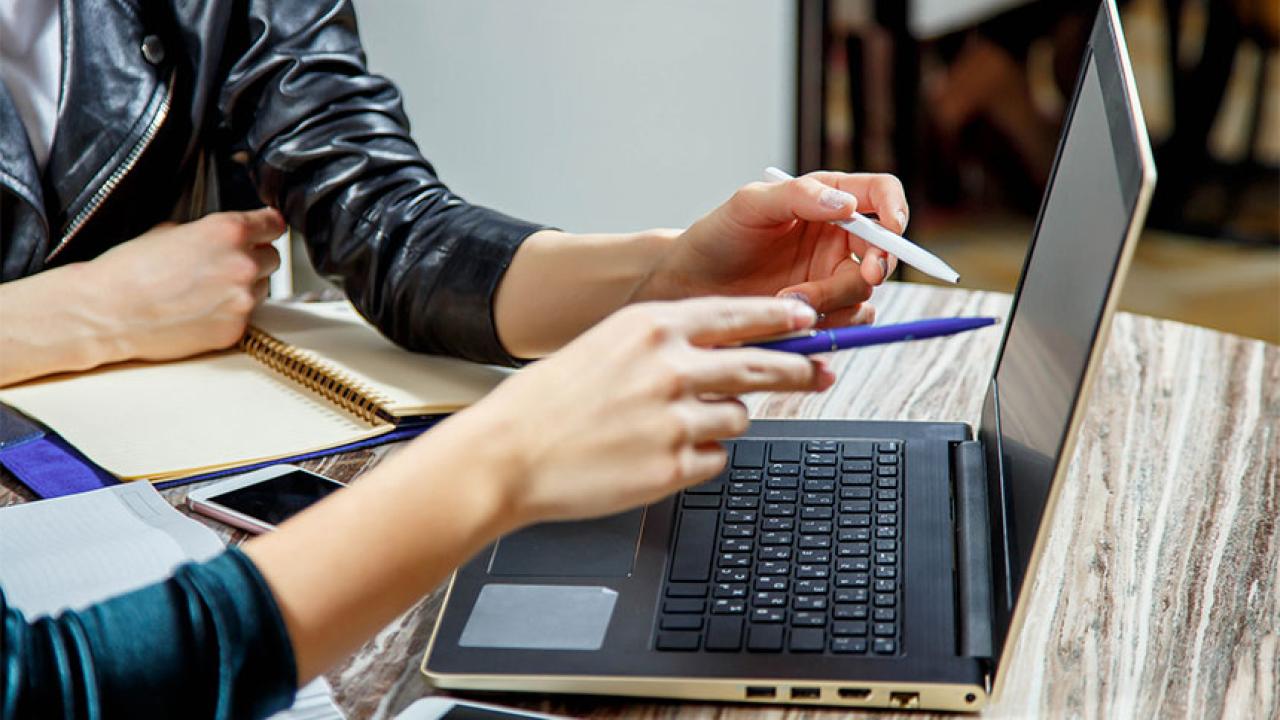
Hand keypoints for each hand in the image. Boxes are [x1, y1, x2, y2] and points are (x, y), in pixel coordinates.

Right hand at [90, 209, 283, 361]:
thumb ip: (210, 232)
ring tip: (205, 290)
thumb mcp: (170, 230)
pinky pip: (246, 316)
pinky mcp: (235, 330)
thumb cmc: (128, 271)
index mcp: (229, 232)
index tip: (265, 230)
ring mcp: (242, 301)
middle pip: (272, 258)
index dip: (266, 227)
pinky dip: (230, 312)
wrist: (106, 313)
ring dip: (244, 287)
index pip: (274, 225)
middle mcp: (242, 265)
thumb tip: (226, 237)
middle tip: (223, 265)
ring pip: (262, 289)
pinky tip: (200, 310)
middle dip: (253, 259)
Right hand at [462, 296, 834, 525]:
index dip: (779, 319)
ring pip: (738, 417)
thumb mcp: (605, 345)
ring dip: (720, 420)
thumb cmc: (548, 402)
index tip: (806, 320)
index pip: (736, 316)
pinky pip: (715, 459)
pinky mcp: (673, 467)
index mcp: (650, 327)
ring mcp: (675, 419)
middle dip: (798, 368)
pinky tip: (657, 455)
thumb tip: (722, 350)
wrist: (506, 456)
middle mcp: (670, 367)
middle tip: (821, 371)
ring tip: (673, 428)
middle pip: (760, 365)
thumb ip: (663, 343)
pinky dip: (697, 458)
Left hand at [636, 172, 908, 325]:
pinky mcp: (821, 312)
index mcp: (827, 200)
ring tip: (788, 299)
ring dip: (835, 299)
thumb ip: (798, 196)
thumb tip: (846, 203)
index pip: (880, 194)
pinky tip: (793, 319)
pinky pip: (847, 322)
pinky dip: (829, 323)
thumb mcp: (750, 205)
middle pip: (882, 251)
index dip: (895, 208)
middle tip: (862, 276)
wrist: (690, 285)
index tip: (893, 228)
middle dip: (875, 266)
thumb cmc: (717, 236)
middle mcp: (837, 238)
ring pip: (864, 292)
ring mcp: (830, 276)